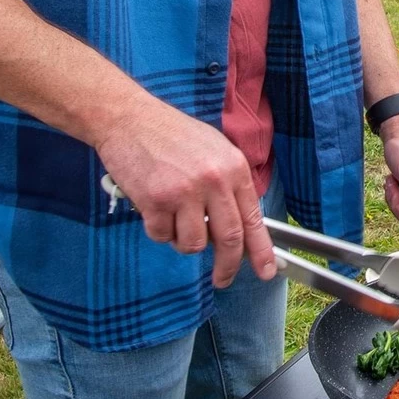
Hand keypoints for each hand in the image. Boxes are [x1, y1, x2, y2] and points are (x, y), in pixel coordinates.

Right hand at [94, 93, 276, 287]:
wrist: (131, 119)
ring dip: (183, 240)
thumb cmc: (172, 134)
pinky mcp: (156, 201)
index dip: (261, 250)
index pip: (253, 218)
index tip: (267, 270)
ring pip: (193, 244)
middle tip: (223, 279)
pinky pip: (162, 236)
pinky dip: (158, 229)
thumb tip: (239, 223)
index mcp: (233, 167)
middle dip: (227, 267)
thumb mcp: (214, 150)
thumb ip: (228, 184)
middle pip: (229, 239)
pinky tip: (153, 205)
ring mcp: (185, 192)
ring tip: (174, 215)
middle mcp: (214, 180)